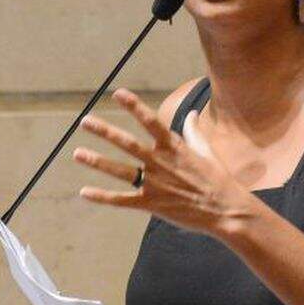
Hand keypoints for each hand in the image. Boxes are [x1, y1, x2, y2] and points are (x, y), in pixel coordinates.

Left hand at [74, 88, 256, 238]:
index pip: (150, 121)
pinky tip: (84, 192)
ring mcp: (154, 184)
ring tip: (77, 153)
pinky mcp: (151, 204)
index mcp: (173, 147)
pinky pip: (122, 200)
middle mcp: (160, 162)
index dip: (134, 106)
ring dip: (97, 161)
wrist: (226, 211)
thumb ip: (193, 131)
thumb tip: (191, 113)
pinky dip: (102, 196)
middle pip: (127, 143)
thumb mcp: (206, 151)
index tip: (118, 93)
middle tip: (84, 121)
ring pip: (119, 170)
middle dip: (104, 131)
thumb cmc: (218, 179)